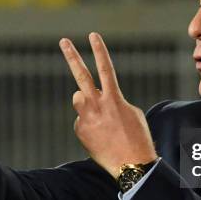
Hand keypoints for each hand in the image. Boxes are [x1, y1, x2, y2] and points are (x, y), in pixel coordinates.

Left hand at [60, 32, 156, 178]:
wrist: (131, 164)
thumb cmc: (137, 137)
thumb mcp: (131, 112)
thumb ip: (112, 100)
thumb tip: (96, 100)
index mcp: (114, 98)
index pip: (106, 68)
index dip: (99, 50)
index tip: (92, 35)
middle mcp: (97, 105)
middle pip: (81, 76)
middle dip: (72, 56)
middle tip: (63, 41)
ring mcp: (86, 118)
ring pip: (78, 99)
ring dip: (86, 102)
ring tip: (100, 118)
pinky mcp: (79, 130)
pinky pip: (81, 119)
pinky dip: (89, 124)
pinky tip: (100, 136)